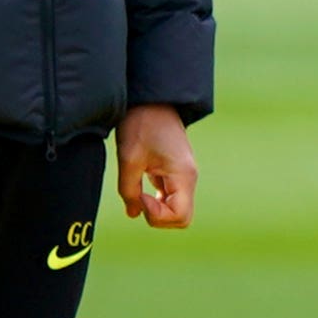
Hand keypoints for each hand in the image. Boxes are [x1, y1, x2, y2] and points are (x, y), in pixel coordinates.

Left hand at [118, 103, 198, 230]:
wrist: (151, 100)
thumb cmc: (141, 125)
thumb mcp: (129, 159)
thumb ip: (128, 191)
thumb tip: (134, 214)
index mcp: (183, 175)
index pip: (180, 216)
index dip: (157, 216)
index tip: (140, 197)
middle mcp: (189, 178)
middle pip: (181, 217)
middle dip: (158, 217)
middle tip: (138, 199)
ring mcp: (184, 175)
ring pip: (177, 208)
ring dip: (157, 209)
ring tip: (138, 193)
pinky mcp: (175, 172)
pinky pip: (171, 197)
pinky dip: (157, 200)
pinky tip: (142, 188)